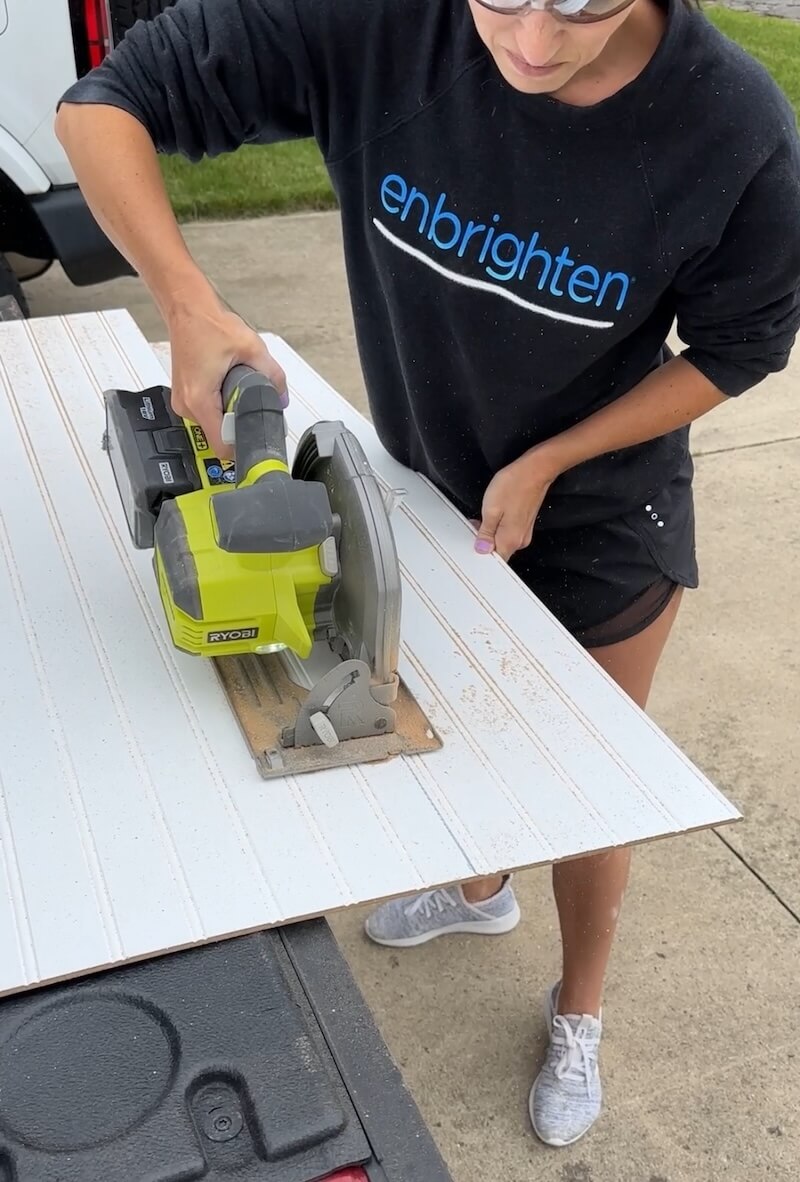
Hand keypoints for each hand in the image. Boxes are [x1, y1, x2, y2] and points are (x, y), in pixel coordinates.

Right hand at [167, 290, 286, 458]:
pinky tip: (226, 387)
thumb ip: (272, 376)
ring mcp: (183, 403)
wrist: (187, 310)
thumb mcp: (251, 348)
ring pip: (213, 426)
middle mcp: (187, 406)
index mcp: (200, 399)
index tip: (255, 442)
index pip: (221, 446)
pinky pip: (206, 414)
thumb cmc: (209, 325)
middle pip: (218, 437)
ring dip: (229, 414)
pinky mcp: (185, 397)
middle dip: (238, 425)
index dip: (241, 447)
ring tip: (235, 388)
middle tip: (251, 405)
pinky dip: (220, 406)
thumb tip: (281, 398)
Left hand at [474, 449, 558, 561]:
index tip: (472, 543)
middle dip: (484, 542)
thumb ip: (485, 533)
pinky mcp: (525, 523)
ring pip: (502, 540)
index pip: (494, 560)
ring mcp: (524, 532)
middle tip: (474, 525)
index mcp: (510, 541)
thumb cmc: (513, 486)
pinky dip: (499, 526)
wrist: (535, 470)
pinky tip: (494, 513)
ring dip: (491, 532)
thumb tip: (482, 549)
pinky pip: (508, 532)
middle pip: (498, 551)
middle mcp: (520, 541)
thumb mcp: (491, 510)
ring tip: (484, 516)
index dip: (481, 554)